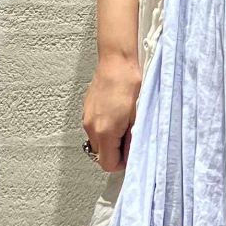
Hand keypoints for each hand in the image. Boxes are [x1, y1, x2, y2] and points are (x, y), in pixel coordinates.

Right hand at [82, 53, 142, 172]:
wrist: (117, 61)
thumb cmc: (130, 84)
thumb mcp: (139, 117)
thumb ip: (133, 140)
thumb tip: (133, 154)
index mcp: (105, 131)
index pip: (107, 164)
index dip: (122, 163)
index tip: (131, 154)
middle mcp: (91, 127)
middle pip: (101, 154)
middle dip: (116, 152)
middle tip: (130, 138)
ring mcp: (87, 117)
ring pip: (98, 141)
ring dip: (111, 139)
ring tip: (125, 124)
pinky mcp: (87, 109)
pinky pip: (94, 128)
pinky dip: (105, 128)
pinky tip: (117, 115)